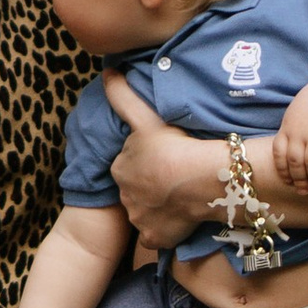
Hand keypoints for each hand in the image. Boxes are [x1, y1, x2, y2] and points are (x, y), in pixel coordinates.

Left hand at [103, 76, 227, 248]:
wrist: (201, 180)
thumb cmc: (173, 147)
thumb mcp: (144, 118)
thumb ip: (122, 97)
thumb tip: (106, 70)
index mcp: (120, 168)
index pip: (130, 166)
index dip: (148, 163)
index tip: (166, 159)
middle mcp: (125, 196)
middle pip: (139, 190)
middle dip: (152, 186)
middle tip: (177, 178)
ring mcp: (139, 219)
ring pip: (148, 213)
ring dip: (161, 208)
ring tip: (183, 198)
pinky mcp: (154, 237)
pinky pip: (157, 236)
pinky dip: (165, 231)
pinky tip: (180, 221)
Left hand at [272, 80, 307, 193]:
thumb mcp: (295, 115)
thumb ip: (290, 131)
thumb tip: (287, 150)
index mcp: (287, 130)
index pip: (279, 156)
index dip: (283, 172)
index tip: (288, 183)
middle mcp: (299, 134)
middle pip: (296, 163)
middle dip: (299, 181)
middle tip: (305, 193)